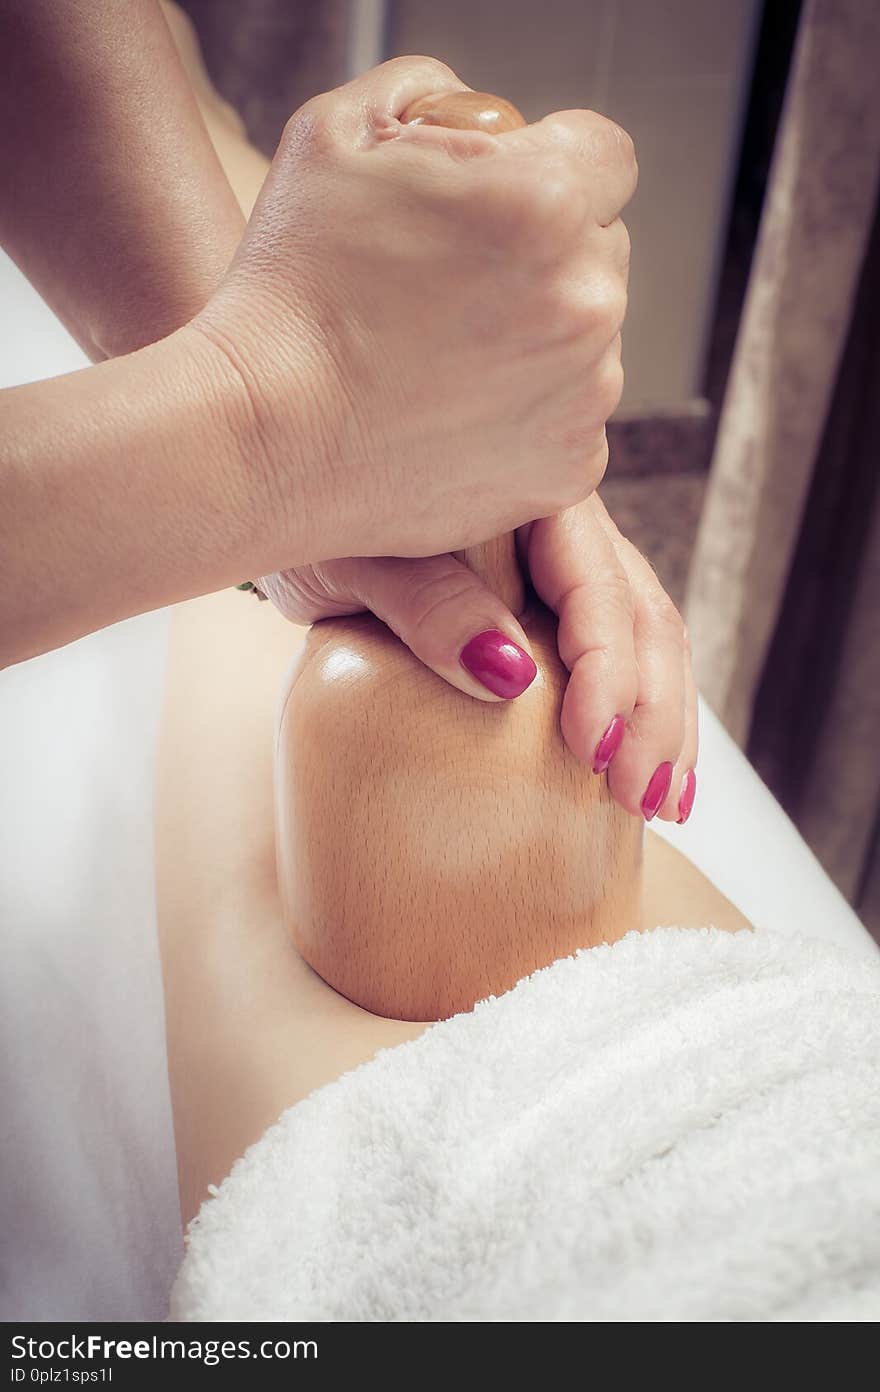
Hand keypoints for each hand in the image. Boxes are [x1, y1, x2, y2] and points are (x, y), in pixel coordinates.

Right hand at [193, 55, 634, 568]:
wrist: (264, 440)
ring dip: (538, 337)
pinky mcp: (569, 468)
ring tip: (441, 359)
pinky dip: (527, 416)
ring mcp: (586, 394)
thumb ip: (428, 92)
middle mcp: (588, 298)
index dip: (551, 167)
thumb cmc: (290, 289)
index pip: (605, 156)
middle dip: (543, 255)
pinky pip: (570, 421)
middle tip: (451, 286)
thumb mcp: (334, 133)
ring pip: (587, 340)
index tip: (501, 201)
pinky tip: (453, 414)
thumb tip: (472, 109)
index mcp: (547, 201)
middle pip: (599, 250)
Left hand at [258, 492, 696, 824]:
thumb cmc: (320, 526)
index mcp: (530, 496)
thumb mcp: (355, 561)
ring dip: (664, 726)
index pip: (596, 586)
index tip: (593, 746)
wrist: (298, 503)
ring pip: (648, 641)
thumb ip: (427, 605)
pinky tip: (655, 777)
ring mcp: (568, 567)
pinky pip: (619, 659)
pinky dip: (640, 719)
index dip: (608, 670)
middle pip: (641, 617)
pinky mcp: (557, 609)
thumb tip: (510, 675)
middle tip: (639, 796)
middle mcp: (566, 527)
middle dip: (652, 713)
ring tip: (665, 805)